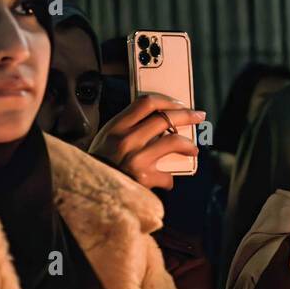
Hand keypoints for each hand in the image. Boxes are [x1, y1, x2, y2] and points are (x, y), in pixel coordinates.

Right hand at [88, 92, 203, 189]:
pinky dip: (169, 178)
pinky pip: (167, 174)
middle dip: (187, 115)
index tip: (180, 104)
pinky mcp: (144, 177)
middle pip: (165, 118)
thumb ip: (128, 126)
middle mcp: (127, 139)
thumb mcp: (108, 137)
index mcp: (118, 126)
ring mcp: (137, 158)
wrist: (91, 187)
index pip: (147, 103)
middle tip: (198, 117)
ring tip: (193, 149)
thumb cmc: (102, 162)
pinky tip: (167, 180)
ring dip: (188, 144)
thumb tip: (158, 120)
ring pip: (173, 141)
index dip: (168, 100)